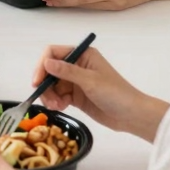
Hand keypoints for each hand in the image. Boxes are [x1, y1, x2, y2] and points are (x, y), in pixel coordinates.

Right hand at [30, 44, 168, 140]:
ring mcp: (75, 81)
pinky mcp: (75, 96)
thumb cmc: (116, 94)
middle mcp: (77, 65)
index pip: (53, 53)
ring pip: (52, 85)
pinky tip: (61, 108)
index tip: (37, 82)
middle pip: (49, 70)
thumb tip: (46, 62)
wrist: (132, 116)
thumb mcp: (90, 81)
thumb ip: (67, 71)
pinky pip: (58, 96)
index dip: (42, 65)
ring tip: (56, 106)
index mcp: (82, 55)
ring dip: (49, 95)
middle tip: (46, 99)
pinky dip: (55, 102)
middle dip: (45, 84)